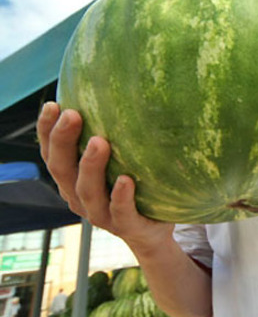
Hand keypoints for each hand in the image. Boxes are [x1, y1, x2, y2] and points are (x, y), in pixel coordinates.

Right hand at [37, 103, 172, 251]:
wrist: (152, 230)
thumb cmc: (133, 185)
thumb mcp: (119, 158)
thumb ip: (112, 132)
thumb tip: (116, 85)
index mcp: (72, 179)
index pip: (51, 153)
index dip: (46, 131)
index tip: (53, 104)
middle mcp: (79, 196)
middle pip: (62, 170)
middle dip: (64, 141)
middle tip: (73, 115)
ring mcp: (101, 214)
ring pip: (87, 191)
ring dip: (91, 166)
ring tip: (99, 141)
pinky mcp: (127, 226)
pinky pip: (121, 212)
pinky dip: (121, 196)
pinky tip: (126, 180)